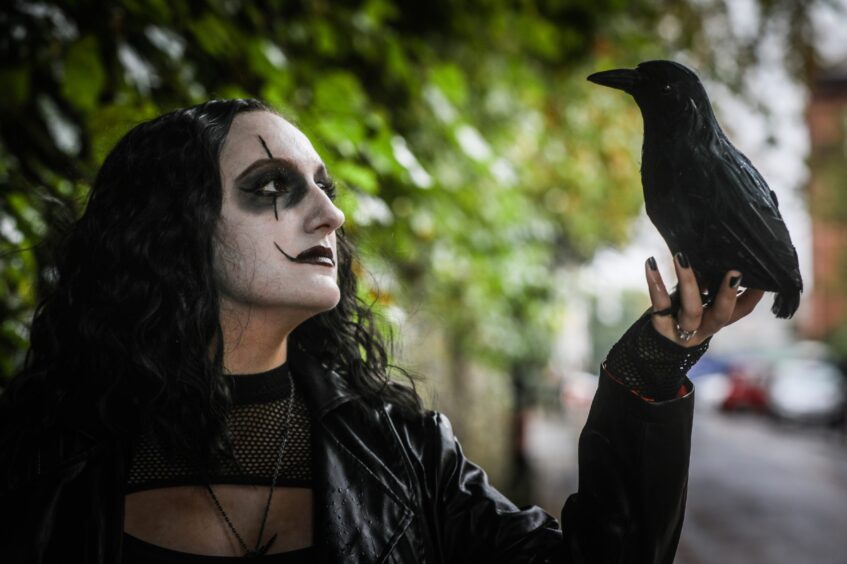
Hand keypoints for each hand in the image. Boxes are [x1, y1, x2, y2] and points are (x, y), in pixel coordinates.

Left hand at [645, 252, 764, 347]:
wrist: (652, 346)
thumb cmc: (677, 314)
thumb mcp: (696, 302)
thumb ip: (707, 286)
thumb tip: (717, 256)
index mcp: (716, 320)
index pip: (741, 310)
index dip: (753, 296)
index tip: (762, 279)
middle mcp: (703, 328)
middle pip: (721, 314)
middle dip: (728, 294)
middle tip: (735, 272)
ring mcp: (683, 330)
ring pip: (691, 309)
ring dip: (688, 281)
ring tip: (681, 257)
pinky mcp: (661, 326)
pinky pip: (659, 304)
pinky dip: (655, 282)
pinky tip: (651, 263)